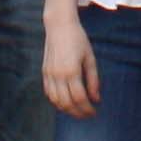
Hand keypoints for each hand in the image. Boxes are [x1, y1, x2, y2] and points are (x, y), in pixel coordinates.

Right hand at [41, 0, 97, 118]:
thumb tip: (96, 99)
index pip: (79, 98)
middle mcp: (58, 75)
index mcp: (72, 71)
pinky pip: (49, 93)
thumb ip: (93, 80)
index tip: (94, 112)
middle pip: (67, 103)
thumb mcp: (90, 58)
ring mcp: (49, 74)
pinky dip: (57, 102)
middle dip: (78, 113)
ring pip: (56, 101)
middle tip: (87, 115)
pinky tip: (65, 102)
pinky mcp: (44, 72)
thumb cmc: (78, 40)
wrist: (59, 26)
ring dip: (67, 110)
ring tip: (77, 111)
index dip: (87, 109)